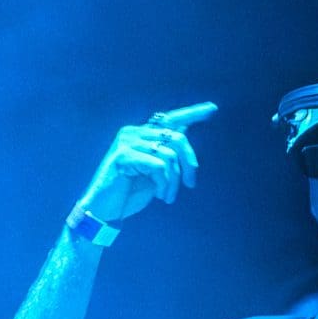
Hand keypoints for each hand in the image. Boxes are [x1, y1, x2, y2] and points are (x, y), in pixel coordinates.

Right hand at [76, 102, 215, 223]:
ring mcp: (126, 142)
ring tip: (168, 196)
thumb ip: (167, 152)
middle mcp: (133, 132)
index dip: (192, 113)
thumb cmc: (130, 192)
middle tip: (191, 183)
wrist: (105, 210)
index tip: (212, 109)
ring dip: (174, 181)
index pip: (171, 118)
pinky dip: (164, 183)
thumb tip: (185, 133)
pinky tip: (160, 195)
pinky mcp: (122, 155)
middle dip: (190, 162)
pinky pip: (158, 165)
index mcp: (141, 134)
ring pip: (169, 155)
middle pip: (177, 137)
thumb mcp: (154, 171)